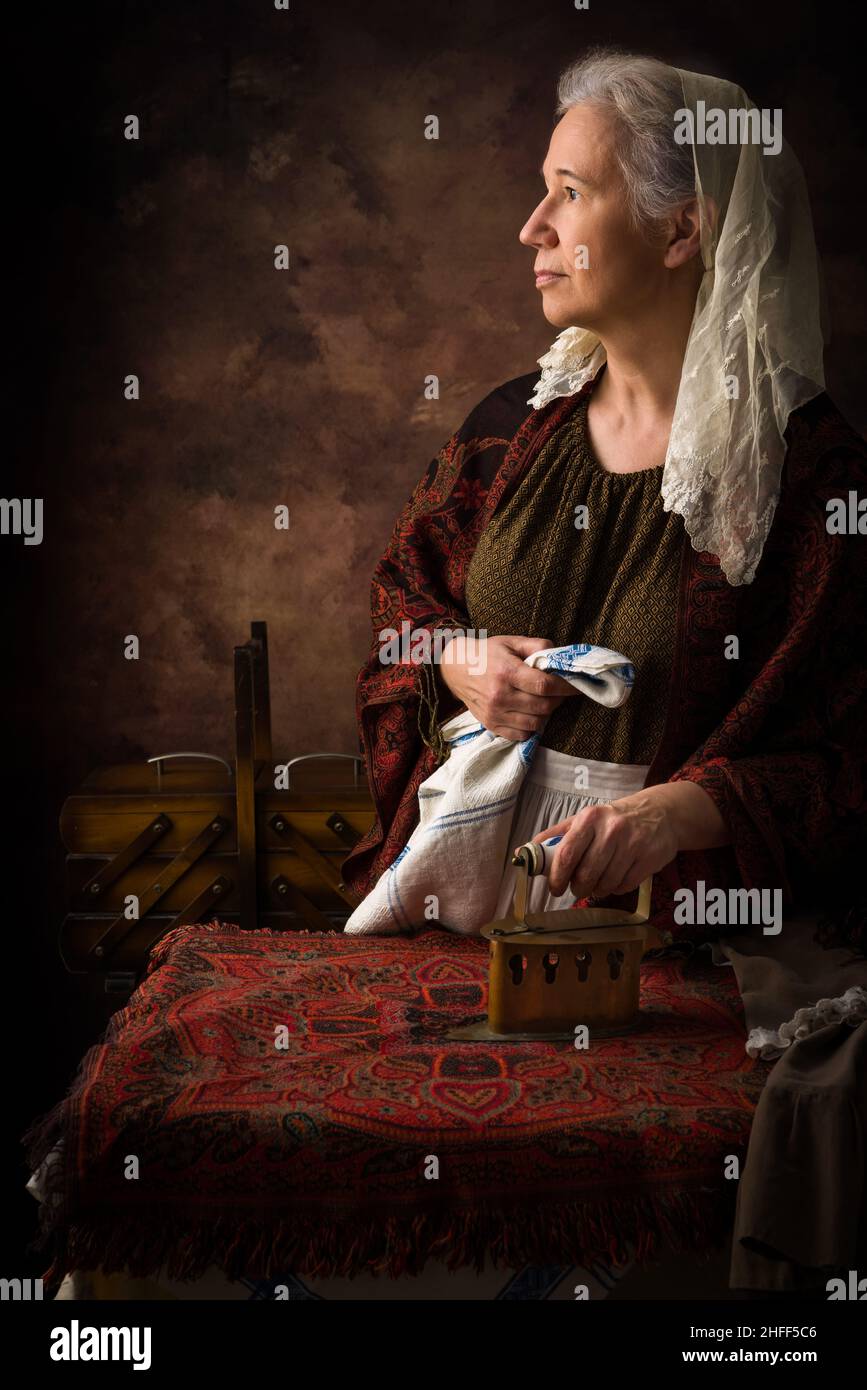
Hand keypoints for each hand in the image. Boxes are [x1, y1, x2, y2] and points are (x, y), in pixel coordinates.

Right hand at [439, 633, 575, 740]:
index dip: (566, 687)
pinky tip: (530, 713)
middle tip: (559, 692)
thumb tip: (560, 657)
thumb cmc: (486, 653)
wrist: (454, 669)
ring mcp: (495, 713)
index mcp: (507, 672)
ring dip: (546, 713)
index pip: (545, 685)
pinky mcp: (491, 725)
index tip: (576, 685)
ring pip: (536, 723)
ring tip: (544, 701)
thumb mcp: (511, 642)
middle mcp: (500, 696)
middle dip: (558, 700)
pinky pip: (521, 734)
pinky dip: (531, 726)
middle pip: (544, 706)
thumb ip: (537, 646)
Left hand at [522, 782, 729, 897]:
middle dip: (577, 888)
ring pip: (605, 884)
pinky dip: (616, 889)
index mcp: (589, 819)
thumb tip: (521, 852)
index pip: (566, 854)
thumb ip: (555, 836)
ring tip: (596, 884)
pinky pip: (624, 886)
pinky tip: (616, 878)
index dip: (556, 877)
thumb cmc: (614, 819)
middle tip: (577, 888)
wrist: (660, 813)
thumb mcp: (584, 820)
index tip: (554, 888)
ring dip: (596, 891)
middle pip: (586, 875)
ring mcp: (632, 845)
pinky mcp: (649, 859)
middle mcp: (611, 831)